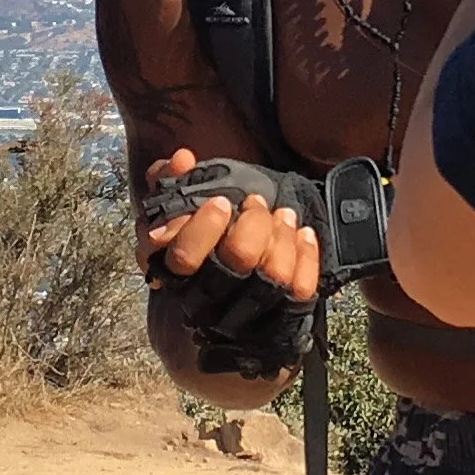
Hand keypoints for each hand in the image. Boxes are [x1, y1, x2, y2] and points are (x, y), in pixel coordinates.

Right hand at [137, 148, 319, 301]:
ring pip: (274, 272)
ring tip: (283, 215)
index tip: (220, 202)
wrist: (224, 289)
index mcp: (174, 270)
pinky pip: (301, 286)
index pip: (184, 256)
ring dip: (284, 233)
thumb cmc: (196, 235)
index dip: (204, 226)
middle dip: (256, 221)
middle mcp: (208, 296)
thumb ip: (168, 177)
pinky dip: (307, 254)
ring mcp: (245, 310)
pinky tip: (302, 234)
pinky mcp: (280, 315)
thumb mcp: (172, 205)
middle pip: (240, 257)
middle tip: (255, 202)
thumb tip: (183, 159)